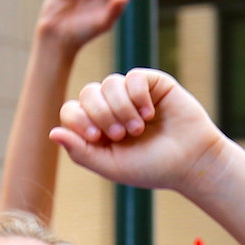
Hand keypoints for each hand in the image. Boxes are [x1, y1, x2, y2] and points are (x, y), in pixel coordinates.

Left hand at [51, 69, 231, 196]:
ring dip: (121, 107)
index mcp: (98, 129)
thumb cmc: (153, 168)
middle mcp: (111, 108)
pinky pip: (132, 77)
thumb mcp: (111, 166)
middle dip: (101, 114)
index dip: (79, 119)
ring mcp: (131, 94)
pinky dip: (138, 96)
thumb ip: (81, 152)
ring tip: (139, 128)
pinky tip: (150, 114)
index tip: (98, 137)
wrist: (192, 161)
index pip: (72, 111)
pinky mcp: (151, 83)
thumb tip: (52, 132)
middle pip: (87, 94)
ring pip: (109, 84)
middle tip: (122, 134)